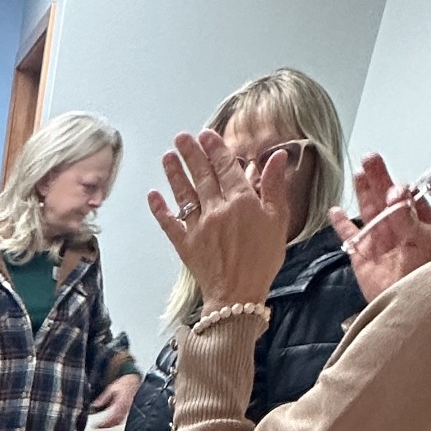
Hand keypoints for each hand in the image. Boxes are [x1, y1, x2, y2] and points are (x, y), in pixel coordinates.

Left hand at [89, 371, 139, 427]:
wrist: (136, 381)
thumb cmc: (126, 383)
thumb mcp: (112, 388)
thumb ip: (103, 398)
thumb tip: (95, 405)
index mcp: (120, 403)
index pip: (110, 416)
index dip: (103, 422)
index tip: (95, 424)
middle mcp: (125, 408)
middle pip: (114, 421)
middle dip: (105, 425)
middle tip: (96, 426)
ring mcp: (128, 410)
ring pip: (118, 421)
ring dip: (110, 425)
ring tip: (102, 425)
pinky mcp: (129, 410)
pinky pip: (123, 419)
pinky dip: (116, 422)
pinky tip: (111, 422)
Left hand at [148, 129, 289, 313]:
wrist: (239, 295)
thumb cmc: (263, 259)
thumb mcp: (278, 220)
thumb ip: (274, 186)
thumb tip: (278, 156)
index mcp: (241, 201)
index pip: (226, 168)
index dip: (216, 150)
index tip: (206, 135)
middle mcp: (217, 209)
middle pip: (202, 176)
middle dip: (191, 154)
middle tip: (181, 137)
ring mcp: (198, 227)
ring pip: (184, 194)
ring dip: (174, 174)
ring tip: (167, 157)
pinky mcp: (185, 244)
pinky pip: (169, 223)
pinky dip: (160, 209)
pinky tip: (153, 195)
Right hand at [329, 153, 430, 301]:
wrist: (405, 300)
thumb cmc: (424, 272)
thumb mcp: (424, 240)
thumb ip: (408, 216)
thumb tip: (396, 193)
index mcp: (420, 220)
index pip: (407, 196)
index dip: (398, 190)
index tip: (393, 190)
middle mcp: (399, 226)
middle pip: (385, 196)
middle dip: (378, 177)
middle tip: (370, 158)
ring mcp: (379, 239)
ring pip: (368, 209)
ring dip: (363, 191)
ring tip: (358, 172)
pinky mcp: (361, 254)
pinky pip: (350, 235)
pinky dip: (341, 224)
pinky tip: (334, 211)